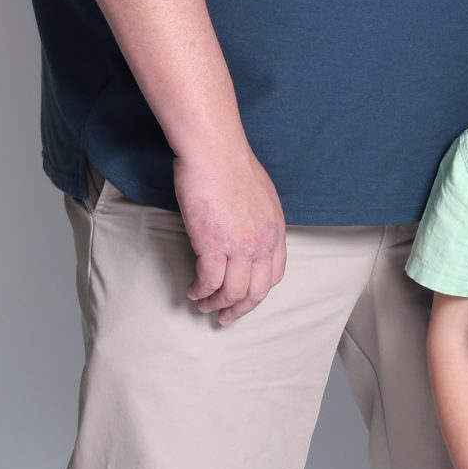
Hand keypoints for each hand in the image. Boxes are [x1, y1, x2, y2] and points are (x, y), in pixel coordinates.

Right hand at [172, 137, 285, 325]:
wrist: (216, 151)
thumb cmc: (232, 164)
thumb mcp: (262, 195)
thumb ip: (259, 219)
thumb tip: (249, 230)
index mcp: (276, 231)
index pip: (274, 275)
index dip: (257, 292)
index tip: (244, 299)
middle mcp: (262, 243)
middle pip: (256, 291)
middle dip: (239, 309)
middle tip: (224, 317)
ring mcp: (239, 246)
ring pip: (232, 291)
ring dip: (216, 303)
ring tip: (203, 305)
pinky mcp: (213, 245)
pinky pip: (209, 281)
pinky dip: (200, 291)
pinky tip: (192, 291)